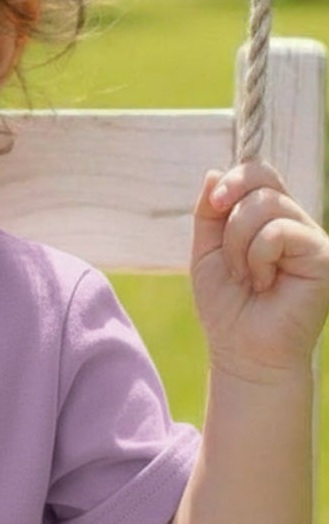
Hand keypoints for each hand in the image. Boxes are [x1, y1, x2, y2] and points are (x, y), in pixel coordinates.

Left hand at [191, 160, 328, 380]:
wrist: (242, 351)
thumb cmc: (227, 306)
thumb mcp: (207, 252)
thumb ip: (210, 212)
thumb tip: (215, 171)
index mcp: (272, 218)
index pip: (260, 173)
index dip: (235, 179)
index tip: (215, 203)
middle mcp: (297, 223)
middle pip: (262, 184)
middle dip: (230, 222)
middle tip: (229, 262)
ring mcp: (314, 237)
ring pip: (266, 207)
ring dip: (239, 246)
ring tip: (247, 278)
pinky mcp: (325, 255)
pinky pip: (279, 232)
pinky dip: (258, 257)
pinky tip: (265, 284)